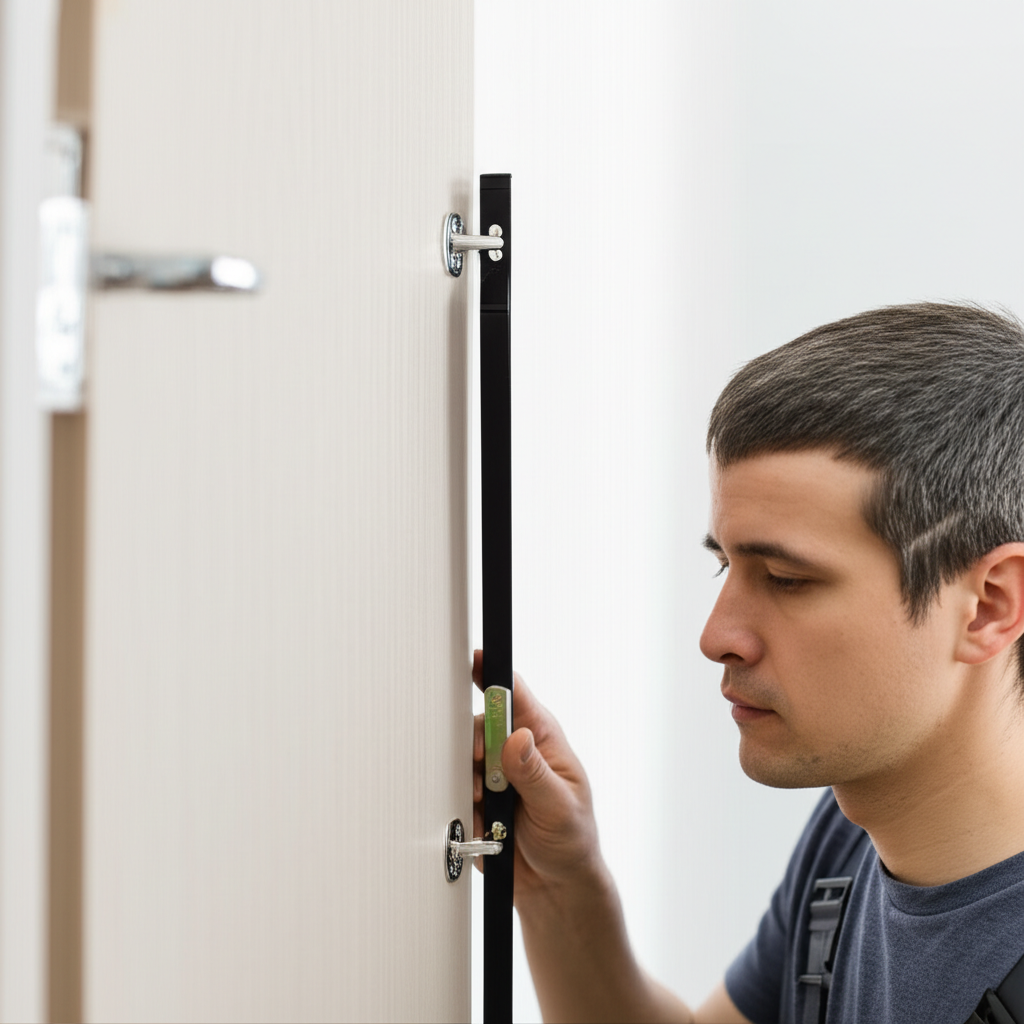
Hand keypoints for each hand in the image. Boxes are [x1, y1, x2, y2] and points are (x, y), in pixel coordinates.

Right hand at [472, 650, 602, 901]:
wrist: (555, 888)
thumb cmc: (571, 842)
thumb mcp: (560, 808)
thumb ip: (535, 774)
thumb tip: (517, 737)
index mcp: (542, 739)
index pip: (514, 695)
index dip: (492, 675)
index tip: (473, 661)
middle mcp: (516, 751)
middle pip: (478, 725)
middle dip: (475, 746)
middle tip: (483, 769)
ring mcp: (495, 775)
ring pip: (463, 759)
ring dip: (470, 782)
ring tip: (491, 807)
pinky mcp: (478, 800)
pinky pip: (457, 791)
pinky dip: (465, 807)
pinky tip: (486, 825)